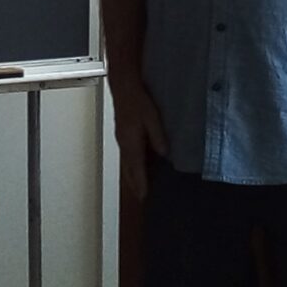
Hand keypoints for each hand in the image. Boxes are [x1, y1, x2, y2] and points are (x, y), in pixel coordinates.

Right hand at [109, 87, 166, 201]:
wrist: (124, 89)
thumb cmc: (137, 101)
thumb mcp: (152, 118)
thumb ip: (158, 136)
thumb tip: (164, 153)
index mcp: (131, 143)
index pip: (136, 168)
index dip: (141, 183)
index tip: (143, 196)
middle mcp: (124, 144)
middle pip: (129, 170)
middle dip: (134, 184)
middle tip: (140, 197)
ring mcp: (122, 140)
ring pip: (126, 164)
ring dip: (132, 176)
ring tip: (138, 187)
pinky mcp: (122, 135)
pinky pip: (126, 156)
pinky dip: (131, 166)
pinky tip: (136, 166)